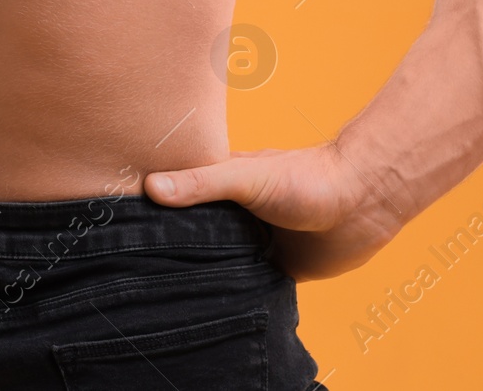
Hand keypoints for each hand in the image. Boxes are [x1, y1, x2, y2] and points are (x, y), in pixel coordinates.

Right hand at [144, 144, 404, 280]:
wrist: (363, 204)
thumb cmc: (307, 177)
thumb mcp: (246, 176)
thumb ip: (202, 183)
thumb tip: (150, 188)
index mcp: (221, 187)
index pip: (176, 201)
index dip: (150, 211)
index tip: (119, 225)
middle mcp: (233, 216)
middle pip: (192, 236)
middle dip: (171, 249)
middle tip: (133, 270)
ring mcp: (252, 244)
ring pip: (215, 264)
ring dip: (201, 275)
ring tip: (163, 292)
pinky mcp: (272, 270)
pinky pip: (243, 287)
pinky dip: (230, 295)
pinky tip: (209, 306)